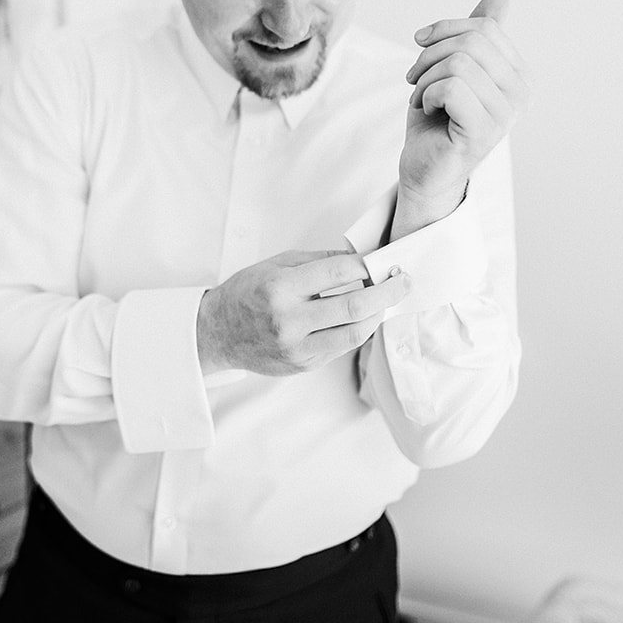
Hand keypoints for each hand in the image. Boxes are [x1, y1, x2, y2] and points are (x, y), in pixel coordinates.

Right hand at [197, 250, 412, 375]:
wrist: (217, 333)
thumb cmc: (247, 292)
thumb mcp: (277, 264)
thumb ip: (319, 261)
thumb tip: (360, 258)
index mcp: (280, 287)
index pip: (339, 272)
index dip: (368, 264)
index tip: (384, 260)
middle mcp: (289, 320)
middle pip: (355, 306)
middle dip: (387, 291)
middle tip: (405, 281)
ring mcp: (297, 347)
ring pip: (355, 332)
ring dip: (378, 314)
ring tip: (388, 300)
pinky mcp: (304, 364)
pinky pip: (343, 346)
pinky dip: (359, 329)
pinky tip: (365, 317)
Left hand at [396, 0, 530, 234]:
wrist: (424, 167)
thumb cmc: (438, 118)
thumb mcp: (453, 66)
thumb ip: (476, 35)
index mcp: (519, 74)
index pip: (484, 28)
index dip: (443, 31)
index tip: (422, 50)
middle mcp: (521, 93)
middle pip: (471, 42)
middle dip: (430, 55)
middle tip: (415, 79)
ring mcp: (506, 114)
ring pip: (458, 63)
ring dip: (425, 79)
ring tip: (421, 98)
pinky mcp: (484, 132)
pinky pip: (451, 88)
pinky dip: (426, 95)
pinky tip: (427, 111)